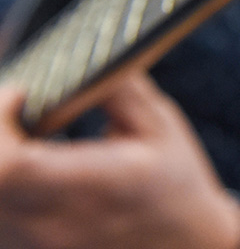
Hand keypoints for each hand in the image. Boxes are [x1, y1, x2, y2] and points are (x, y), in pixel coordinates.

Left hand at [0, 71, 239, 248]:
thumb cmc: (177, 184)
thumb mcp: (160, 124)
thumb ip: (118, 88)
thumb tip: (83, 57)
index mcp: (92, 188)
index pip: (9, 166)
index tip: (22, 92)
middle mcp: (55, 228)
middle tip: (16, 106)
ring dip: (0, 156)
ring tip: (24, 131)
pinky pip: (0, 219)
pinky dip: (4, 185)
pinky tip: (28, 166)